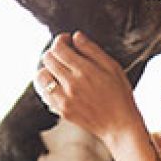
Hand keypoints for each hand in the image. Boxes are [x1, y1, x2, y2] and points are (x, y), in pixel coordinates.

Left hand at [34, 31, 147, 147]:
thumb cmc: (120, 94)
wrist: (119, 124)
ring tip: (58, 71)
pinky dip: (48, 87)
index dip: (60, 40)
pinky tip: (59, 85)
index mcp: (85, 70)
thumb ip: (92, 50)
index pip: (59, 48)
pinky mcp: (62, 110)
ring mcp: (64, 99)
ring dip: (47, 69)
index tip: (67, 41)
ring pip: (41, 76)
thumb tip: (75, 36)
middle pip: (47, 59)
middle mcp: (72, 84)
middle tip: (64, 55)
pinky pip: (44, 94)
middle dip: (54, 53)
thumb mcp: (112, 67)